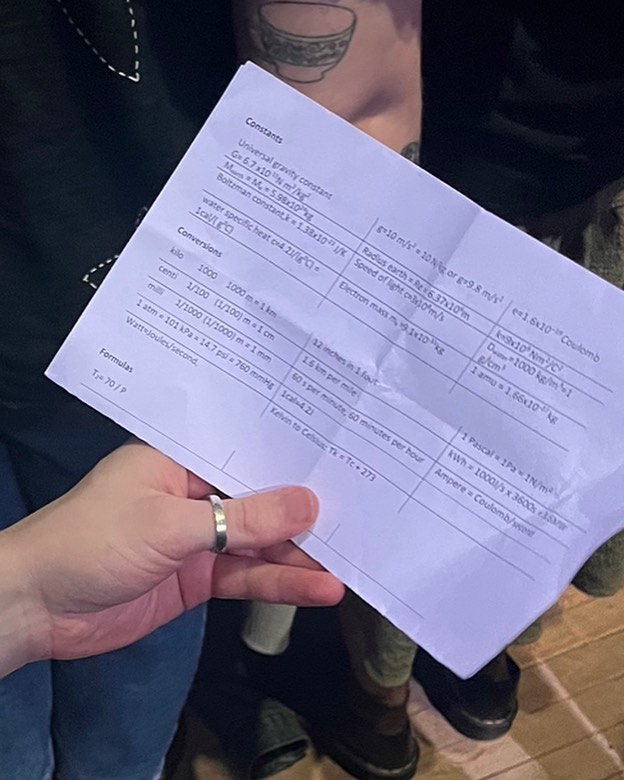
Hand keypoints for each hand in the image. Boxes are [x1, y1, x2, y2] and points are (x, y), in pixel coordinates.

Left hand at [1, 441, 343, 671]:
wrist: (37, 608)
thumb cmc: (94, 541)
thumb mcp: (171, 523)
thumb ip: (243, 519)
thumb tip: (310, 503)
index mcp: (181, 458)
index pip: (247, 450)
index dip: (292, 455)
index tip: (342, 456)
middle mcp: (195, 492)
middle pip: (259, 498)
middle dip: (304, 508)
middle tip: (362, 508)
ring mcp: (199, 537)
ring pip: (259, 541)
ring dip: (299, 553)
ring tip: (351, 559)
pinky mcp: (200, 577)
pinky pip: (247, 576)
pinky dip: (280, 583)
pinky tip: (319, 588)